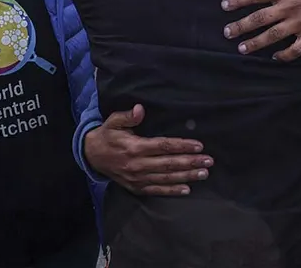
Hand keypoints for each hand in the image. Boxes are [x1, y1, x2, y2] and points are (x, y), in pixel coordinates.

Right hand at [83, 104, 212, 195]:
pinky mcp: (136, 187)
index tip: (199, 146)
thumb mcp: (113, 122)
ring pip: (166, 178)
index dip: (182, 146)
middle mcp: (137, 165)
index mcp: (135, 147)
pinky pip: (156, 190)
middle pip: (169, 164)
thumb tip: (140, 109)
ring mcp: (137, 178)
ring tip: (204, 174)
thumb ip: (127, 116)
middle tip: (209, 161)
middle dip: (190, 162)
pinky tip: (187, 189)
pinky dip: (172, 191)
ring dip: (186, 176)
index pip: (163, 146)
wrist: (91, 156)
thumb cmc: (108, 135)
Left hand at [221, 0, 300, 61]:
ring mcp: (300, 24)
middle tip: (227, 32)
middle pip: (259, 19)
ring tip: (242, 48)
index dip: (238, 0)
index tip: (224, 6)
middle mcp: (289, 7)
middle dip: (240, 26)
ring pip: (272, 36)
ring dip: (255, 43)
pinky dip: (284, 55)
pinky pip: (294, 50)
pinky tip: (275, 57)